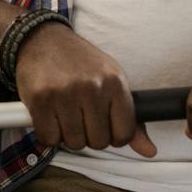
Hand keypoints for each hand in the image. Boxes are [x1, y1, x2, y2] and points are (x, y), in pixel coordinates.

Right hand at [13, 22, 155, 157]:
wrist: (45, 40)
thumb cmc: (82, 65)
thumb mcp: (112, 83)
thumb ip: (131, 120)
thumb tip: (150, 151)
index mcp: (115, 82)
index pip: (124, 133)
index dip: (114, 136)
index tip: (105, 125)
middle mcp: (92, 87)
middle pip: (98, 142)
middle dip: (89, 135)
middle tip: (82, 116)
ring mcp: (65, 93)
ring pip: (74, 143)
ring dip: (69, 135)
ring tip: (66, 113)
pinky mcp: (40, 99)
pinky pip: (50, 138)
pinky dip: (49, 133)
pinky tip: (51, 115)